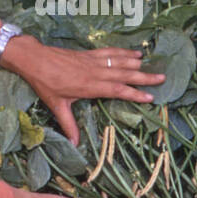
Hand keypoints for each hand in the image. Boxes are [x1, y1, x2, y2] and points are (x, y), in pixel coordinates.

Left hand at [0, 37, 166, 145]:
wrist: (35, 59)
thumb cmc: (46, 84)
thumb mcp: (57, 106)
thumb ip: (69, 125)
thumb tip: (75, 145)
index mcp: (90, 86)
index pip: (118, 90)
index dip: (135, 93)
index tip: (150, 97)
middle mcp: (95, 72)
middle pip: (124, 74)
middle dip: (144, 77)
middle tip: (161, 78)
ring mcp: (93, 61)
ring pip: (120, 62)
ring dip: (137, 64)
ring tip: (152, 67)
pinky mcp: (89, 54)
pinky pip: (110, 52)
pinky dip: (123, 52)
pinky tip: (134, 54)